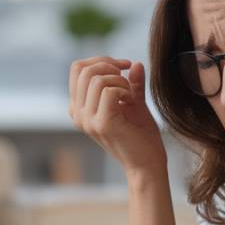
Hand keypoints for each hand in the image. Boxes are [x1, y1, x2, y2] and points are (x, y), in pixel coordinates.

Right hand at [68, 57, 166, 178]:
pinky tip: (130, 103)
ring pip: (96, 79)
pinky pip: (109, 91)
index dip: (101, 60)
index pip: (78, 69)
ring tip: (130, 96)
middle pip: (84, 70)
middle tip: (128, 79)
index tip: (124, 66)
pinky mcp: (101, 124)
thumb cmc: (141, 136)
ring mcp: (87, 120)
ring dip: (119, 81)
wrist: (147, 164)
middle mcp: (78, 114)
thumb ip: (132, 83)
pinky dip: (124, 91)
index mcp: (79, 107)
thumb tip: (134, 63)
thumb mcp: (134, 103)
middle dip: (110, 66)